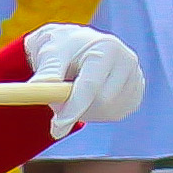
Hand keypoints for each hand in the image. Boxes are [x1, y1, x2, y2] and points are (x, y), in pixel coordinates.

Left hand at [26, 22, 145, 138]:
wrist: (77, 45)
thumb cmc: (62, 49)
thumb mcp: (51, 54)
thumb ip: (47, 72)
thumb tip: (36, 87)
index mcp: (107, 47)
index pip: (91, 85)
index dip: (73, 107)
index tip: (57, 127)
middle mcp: (127, 60)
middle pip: (102, 102)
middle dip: (76, 108)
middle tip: (58, 100)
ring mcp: (136, 77)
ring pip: (107, 111)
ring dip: (85, 110)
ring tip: (74, 91)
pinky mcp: (136, 92)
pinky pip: (114, 114)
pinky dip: (97, 112)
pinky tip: (90, 95)